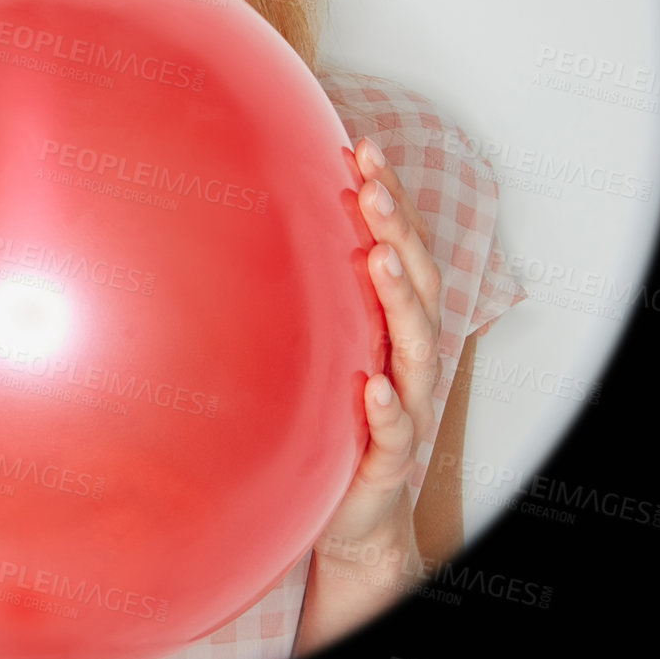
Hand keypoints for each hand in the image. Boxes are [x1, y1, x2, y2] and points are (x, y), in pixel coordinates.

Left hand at [315, 136, 443, 569]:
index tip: (362, 147)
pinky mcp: (389, 457)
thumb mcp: (319, 340)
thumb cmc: (334, 410)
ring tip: (381, 257)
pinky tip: (371, 385)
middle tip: (371, 185)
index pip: (398, 246)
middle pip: (416, 281)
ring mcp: (405, 403)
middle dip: (397, 229)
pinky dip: (385, 407)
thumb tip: (242, 210)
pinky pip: (394, 430)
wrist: (350, 510)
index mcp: (391, 320)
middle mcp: (406, 354)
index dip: (388, 198)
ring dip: (402, 298)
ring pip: (416, 347)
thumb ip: (302, 287)